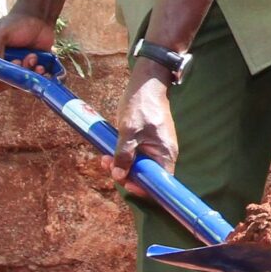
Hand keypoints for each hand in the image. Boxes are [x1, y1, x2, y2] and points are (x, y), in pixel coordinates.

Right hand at [0, 8, 57, 89]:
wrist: (38, 20)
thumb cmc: (15, 24)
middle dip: (9, 78)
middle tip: (18, 62)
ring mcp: (11, 71)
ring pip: (14, 85)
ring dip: (25, 74)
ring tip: (32, 57)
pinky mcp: (27, 72)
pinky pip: (30, 84)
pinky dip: (36, 77)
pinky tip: (41, 66)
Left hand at [112, 63, 178, 197]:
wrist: (146, 84)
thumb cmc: (141, 105)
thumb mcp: (129, 131)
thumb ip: (124, 154)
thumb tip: (119, 175)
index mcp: (165, 154)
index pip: (160, 183)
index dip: (143, 188)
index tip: (125, 182)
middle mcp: (163, 154)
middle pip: (147, 176)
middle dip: (126, 174)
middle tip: (107, 165)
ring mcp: (155, 148)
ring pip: (139, 166)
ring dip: (121, 165)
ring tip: (105, 158)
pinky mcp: (148, 143)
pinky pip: (136, 156)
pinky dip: (123, 156)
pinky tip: (111, 151)